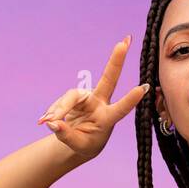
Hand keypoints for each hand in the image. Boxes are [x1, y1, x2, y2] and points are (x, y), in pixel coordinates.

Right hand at [37, 35, 149, 159]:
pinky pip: (61, 101)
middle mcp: (100, 103)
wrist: (77, 141)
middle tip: (125, 42)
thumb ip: (66, 135)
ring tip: (47, 122)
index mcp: (107, 119)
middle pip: (108, 79)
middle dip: (116, 61)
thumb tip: (53, 122)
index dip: (130, 100)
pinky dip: (53, 111)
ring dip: (59, 109)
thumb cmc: (85, 144)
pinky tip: (45, 121)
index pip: (120, 109)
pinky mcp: (76, 96)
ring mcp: (88, 97)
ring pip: (72, 96)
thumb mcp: (77, 145)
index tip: (143, 88)